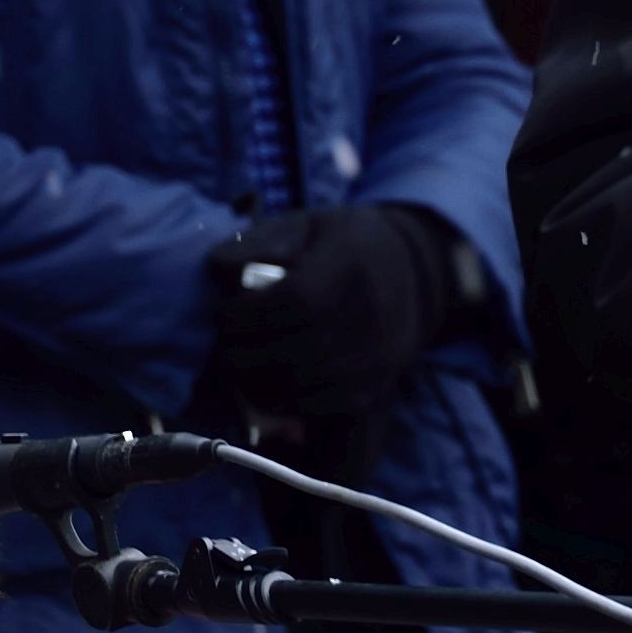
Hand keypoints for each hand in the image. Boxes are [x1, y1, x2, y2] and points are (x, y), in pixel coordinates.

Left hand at [195, 202, 470, 426]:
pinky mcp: (368, 392)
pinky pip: (308, 408)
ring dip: (249, 378)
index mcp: (351, 266)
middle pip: (286, 350)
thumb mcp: (306, 224)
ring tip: (239, 357)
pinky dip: (276, 400)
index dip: (244, 313)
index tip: (221, 311)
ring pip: (292, 386)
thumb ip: (260, 242)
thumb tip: (219, 269)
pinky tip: (265, 377)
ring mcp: (372, 362)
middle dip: (237, 349)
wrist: (412, 276)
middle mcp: (368, 318)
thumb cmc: (343, 245)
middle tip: (224, 338)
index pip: (291, 302)